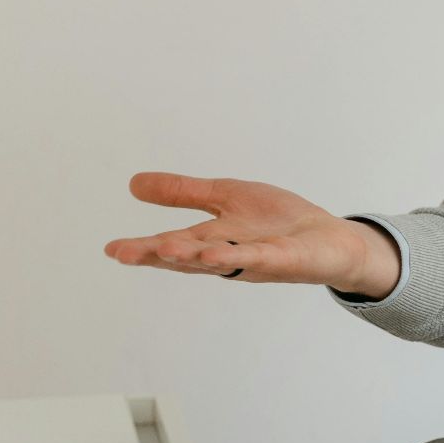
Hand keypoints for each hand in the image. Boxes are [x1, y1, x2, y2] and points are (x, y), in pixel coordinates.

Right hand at [103, 172, 398, 295]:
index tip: (112, 249)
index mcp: (212, 240)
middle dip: (157, 254)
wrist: (331, 239)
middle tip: (122, 253)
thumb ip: (184, 193)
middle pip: (189, 255)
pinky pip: (261, 258)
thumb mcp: (227, 197)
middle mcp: (229, 255)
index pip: (174, 245)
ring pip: (219, 259)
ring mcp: (257, 259)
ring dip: (192, 256)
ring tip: (163, 250)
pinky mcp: (285, 258)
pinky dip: (241, 256)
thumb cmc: (280, 222)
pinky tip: (220, 255)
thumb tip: (133, 183)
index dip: (144, 248)